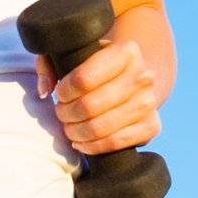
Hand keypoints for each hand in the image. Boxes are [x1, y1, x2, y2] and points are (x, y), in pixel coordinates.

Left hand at [36, 37, 160, 153]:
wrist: (134, 78)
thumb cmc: (96, 64)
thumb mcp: (71, 53)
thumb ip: (50, 63)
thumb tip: (45, 90)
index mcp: (126, 51)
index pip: (84, 78)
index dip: (64, 91)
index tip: (60, 93)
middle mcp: (143, 75)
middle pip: (90, 105)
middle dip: (67, 113)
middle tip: (61, 112)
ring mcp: (149, 102)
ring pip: (101, 127)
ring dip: (76, 131)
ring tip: (69, 126)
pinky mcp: (152, 126)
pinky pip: (115, 143)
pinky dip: (92, 146)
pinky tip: (81, 141)